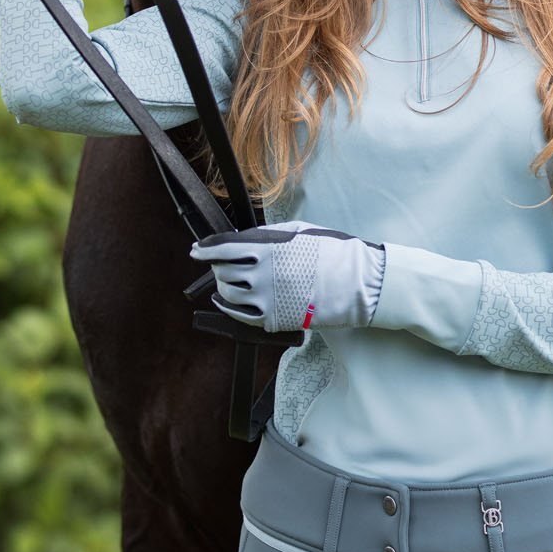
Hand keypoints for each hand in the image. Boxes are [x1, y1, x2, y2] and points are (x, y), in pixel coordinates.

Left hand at [191, 222, 384, 333]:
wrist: (356, 284)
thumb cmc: (330, 252)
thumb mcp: (297, 231)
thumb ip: (266, 236)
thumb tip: (241, 240)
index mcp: (267, 248)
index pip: (224, 248)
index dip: (206, 248)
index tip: (196, 249)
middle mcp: (263, 274)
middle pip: (222, 271)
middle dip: (216, 266)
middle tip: (217, 264)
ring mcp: (267, 299)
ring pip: (228, 294)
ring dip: (222, 287)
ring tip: (225, 282)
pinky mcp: (274, 320)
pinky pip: (240, 316)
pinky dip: (228, 308)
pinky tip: (225, 302)